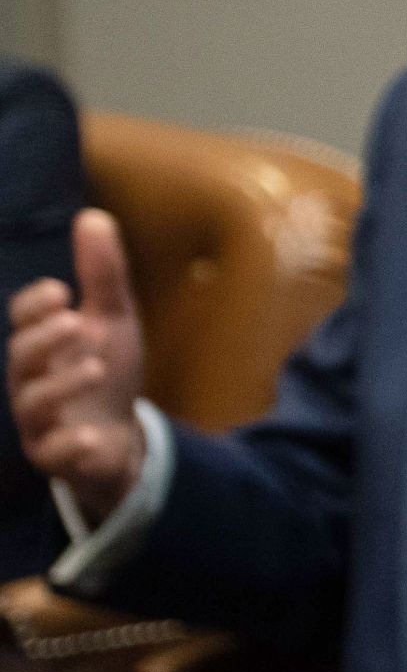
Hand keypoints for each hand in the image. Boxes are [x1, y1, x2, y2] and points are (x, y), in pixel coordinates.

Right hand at [7, 210, 146, 518]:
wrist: (120, 437)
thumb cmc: (108, 372)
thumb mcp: (113, 321)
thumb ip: (102, 275)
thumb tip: (93, 215)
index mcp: (43, 344)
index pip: (23, 320)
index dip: (34, 307)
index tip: (62, 291)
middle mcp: (31, 379)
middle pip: (21, 358)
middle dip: (43, 339)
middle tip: (76, 321)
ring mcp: (40, 420)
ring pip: (31, 404)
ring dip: (60, 385)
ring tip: (95, 366)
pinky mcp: (55, 456)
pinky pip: (50, 453)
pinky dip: (68, 445)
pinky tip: (88, 436)